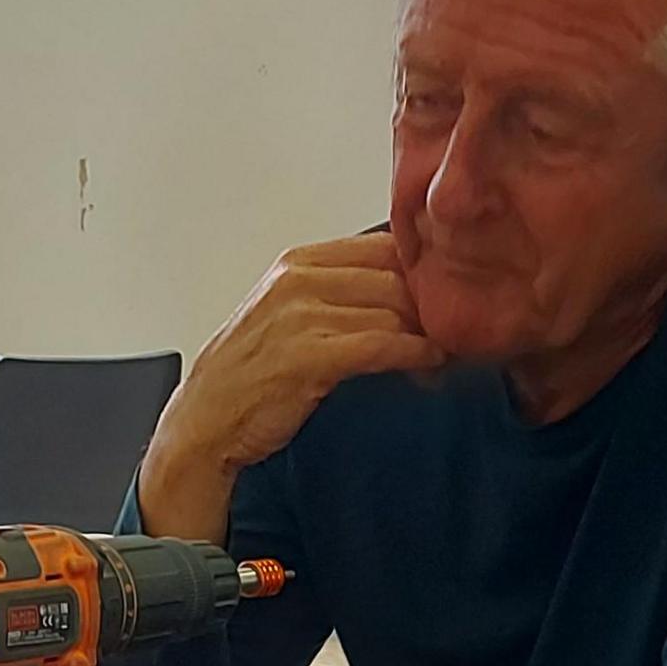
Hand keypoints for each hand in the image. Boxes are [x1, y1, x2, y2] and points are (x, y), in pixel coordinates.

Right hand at [139, 236, 441, 540]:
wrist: (205, 420)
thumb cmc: (252, 374)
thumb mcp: (292, 314)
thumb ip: (341, 294)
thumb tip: (409, 293)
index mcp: (299, 262)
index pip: (384, 245)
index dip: (424, 272)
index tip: (450, 298)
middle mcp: (299, 279)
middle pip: (396, 276)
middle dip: (433, 306)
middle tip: (460, 331)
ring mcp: (302, 315)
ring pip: (394, 310)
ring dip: (429, 335)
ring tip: (447, 356)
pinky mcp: (309, 356)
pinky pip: (382, 344)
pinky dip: (415, 355)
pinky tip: (429, 367)